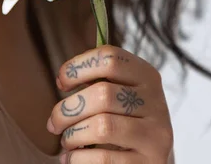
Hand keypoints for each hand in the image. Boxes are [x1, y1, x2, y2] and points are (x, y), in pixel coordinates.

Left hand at [46, 45, 173, 162]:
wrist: (152, 157)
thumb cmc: (126, 119)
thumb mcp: (121, 92)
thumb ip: (99, 80)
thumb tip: (64, 79)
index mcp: (146, 75)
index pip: (109, 58)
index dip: (78, 67)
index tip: (62, 82)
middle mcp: (156, 101)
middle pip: (102, 93)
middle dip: (68, 109)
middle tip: (54, 123)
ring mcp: (155, 134)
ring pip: (103, 126)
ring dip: (73, 135)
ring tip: (66, 142)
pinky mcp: (149, 162)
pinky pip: (104, 158)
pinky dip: (79, 158)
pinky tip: (73, 158)